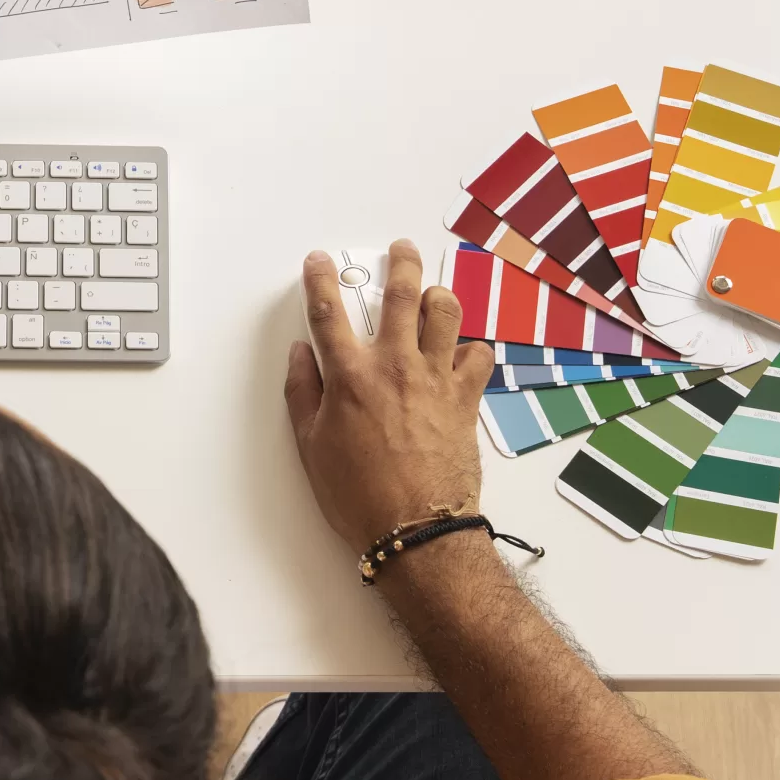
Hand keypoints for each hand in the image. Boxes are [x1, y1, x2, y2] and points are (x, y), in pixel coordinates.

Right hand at [284, 241, 494, 552]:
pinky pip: (478, 356)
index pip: (329, 311)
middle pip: (400, 295)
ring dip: (440, 295)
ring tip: (435, 294)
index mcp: (349, 376)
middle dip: (400, 263)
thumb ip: (303, 393)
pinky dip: (471, 349)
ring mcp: (435, 378)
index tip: (320, 261)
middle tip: (401, 249)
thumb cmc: (358, 495)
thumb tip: (301, 354)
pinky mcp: (465, 398)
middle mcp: (395, 366)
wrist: (416, 529)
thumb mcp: (311, 446)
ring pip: (446, 313)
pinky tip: (461, 354)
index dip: (321, 279)